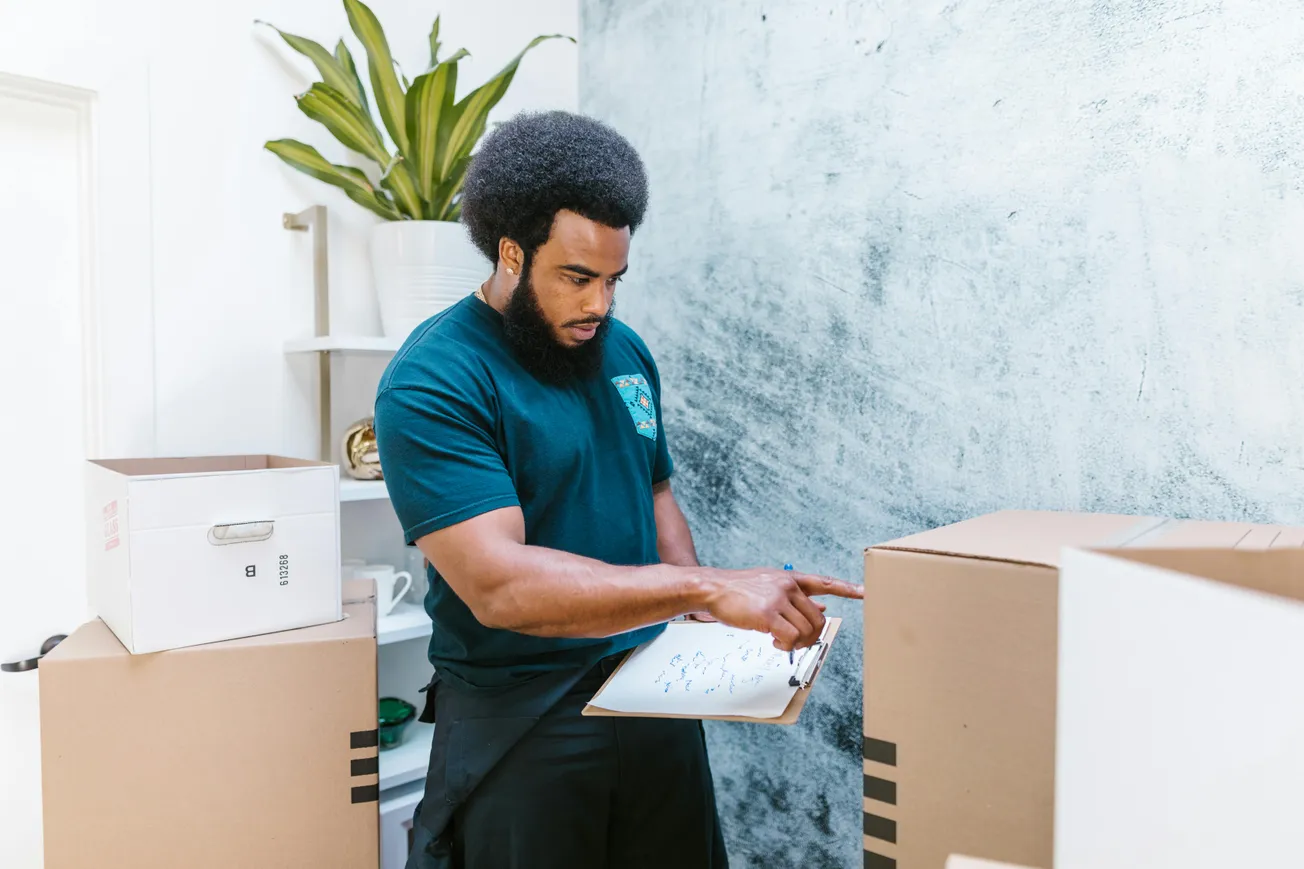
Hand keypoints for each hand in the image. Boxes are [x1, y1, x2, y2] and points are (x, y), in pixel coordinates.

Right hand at [699, 568, 862, 651]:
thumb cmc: (739, 590)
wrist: (714, 587)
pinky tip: (773, 643)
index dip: (847, 588)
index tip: (866, 592)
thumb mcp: (769, 586)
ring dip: (797, 643)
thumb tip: (823, 608)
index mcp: (791, 578)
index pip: (824, 582)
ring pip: (806, 630)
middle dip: (812, 636)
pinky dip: (785, 646)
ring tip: (780, 642)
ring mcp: (778, 599)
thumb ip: (794, 596)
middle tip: (795, 642)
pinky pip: (791, 637)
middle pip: (818, 617)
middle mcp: (788, 586)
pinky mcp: (768, 614)